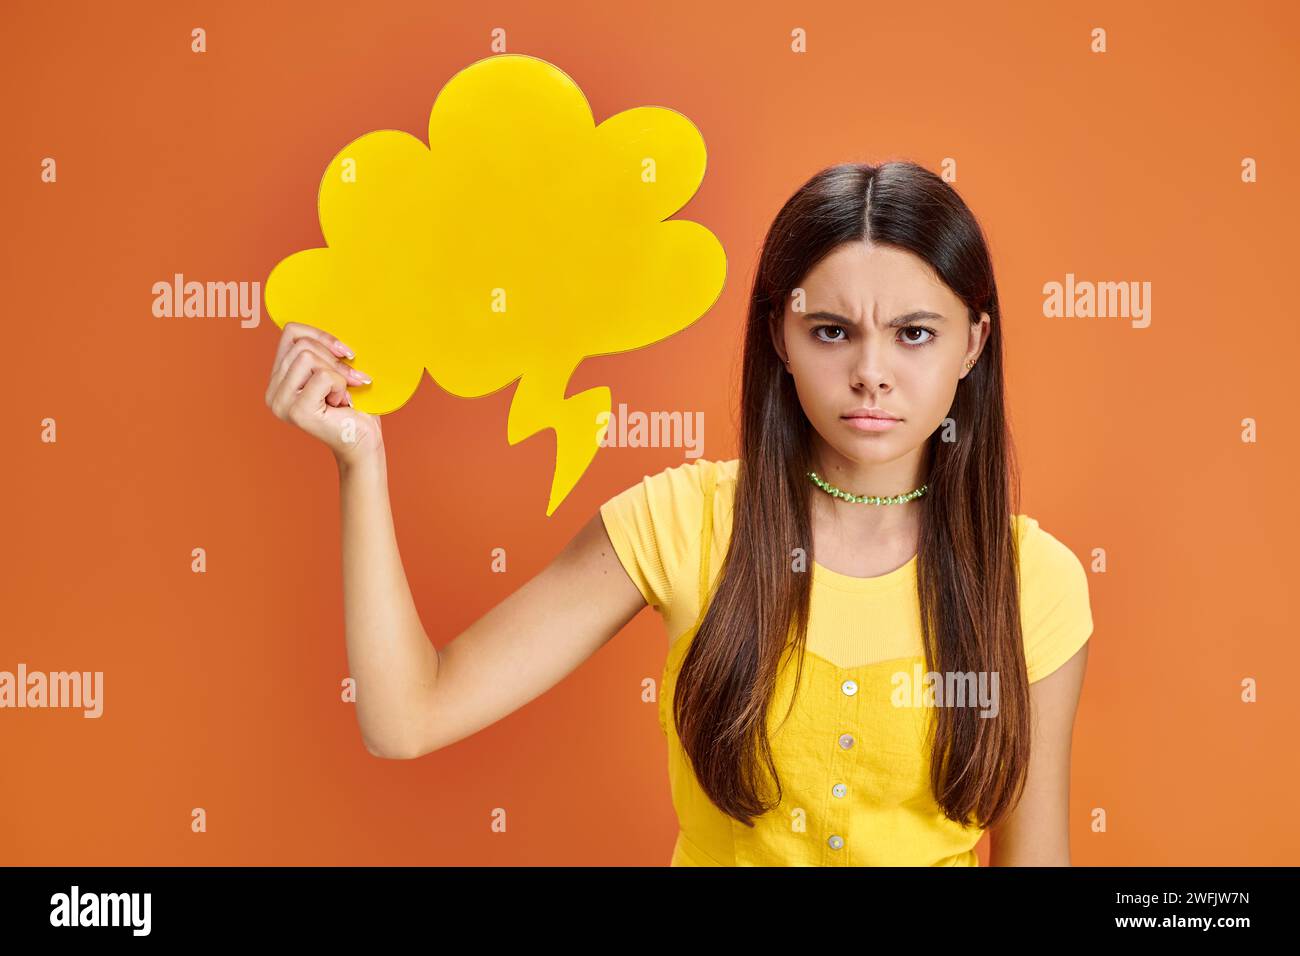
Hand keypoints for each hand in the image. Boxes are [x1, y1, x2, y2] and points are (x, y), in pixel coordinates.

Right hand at [265, 322, 383, 467]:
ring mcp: (281, 402)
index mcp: (278, 379)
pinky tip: (342, 404)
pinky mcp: (296, 411)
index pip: (291, 332)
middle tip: (352, 380)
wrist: (364, 441)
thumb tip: (331, 308)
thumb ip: (323, 349)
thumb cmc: (355, 406)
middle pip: (302, 345)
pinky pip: (323, 376)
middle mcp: (272, 391)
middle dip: (334, 359)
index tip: (346, 353)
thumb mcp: (337, 369)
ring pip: (309, 357)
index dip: (322, 335)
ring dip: (338, 374)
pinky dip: (341, 386)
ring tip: (343, 394)